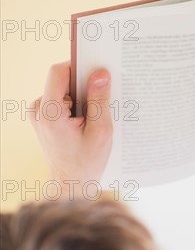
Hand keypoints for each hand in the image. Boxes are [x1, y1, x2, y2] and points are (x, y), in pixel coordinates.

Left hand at [29, 62, 112, 196]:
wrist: (72, 183)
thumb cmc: (87, 161)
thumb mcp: (101, 130)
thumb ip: (99, 100)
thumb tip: (100, 74)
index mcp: (50, 112)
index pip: (59, 72)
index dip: (79, 67)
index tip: (97, 71)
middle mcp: (38, 109)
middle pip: (62, 80)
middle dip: (84, 88)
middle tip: (100, 104)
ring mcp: (38, 113)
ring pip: (63, 90)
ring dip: (81, 99)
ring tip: (92, 120)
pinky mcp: (43, 117)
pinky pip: (61, 100)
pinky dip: (75, 106)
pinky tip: (85, 123)